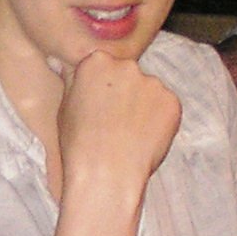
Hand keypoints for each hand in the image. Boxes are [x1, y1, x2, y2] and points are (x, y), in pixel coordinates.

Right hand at [55, 51, 181, 196]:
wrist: (107, 174)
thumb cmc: (79, 145)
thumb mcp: (65, 107)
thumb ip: (75, 82)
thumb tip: (67, 66)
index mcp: (96, 62)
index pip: (103, 65)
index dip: (102, 87)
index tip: (99, 105)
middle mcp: (126, 65)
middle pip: (128, 74)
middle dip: (124, 92)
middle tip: (115, 121)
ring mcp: (152, 82)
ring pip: (148, 91)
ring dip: (143, 106)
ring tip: (130, 134)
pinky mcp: (171, 101)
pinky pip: (165, 106)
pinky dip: (159, 120)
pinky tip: (145, 138)